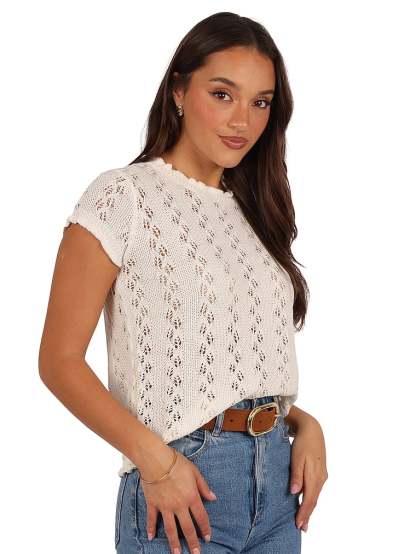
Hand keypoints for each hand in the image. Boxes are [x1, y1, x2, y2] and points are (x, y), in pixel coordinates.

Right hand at [139, 444, 216, 553]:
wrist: (156, 460)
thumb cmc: (177, 463)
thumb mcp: (195, 472)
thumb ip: (203, 486)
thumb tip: (213, 498)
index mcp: (191, 497)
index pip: (201, 517)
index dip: (205, 529)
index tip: (207, 538)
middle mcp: (179, 505)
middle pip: (187, 528)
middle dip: (192, 542)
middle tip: (195, 553)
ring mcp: (165, 506)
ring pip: (170, 529)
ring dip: (174, 543)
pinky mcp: (153, 504)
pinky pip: (152, 519)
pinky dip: (151, 528)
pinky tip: (151, 537)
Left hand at [289, 416, 327, 532]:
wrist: (313, 430)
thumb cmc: (303, 443)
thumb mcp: (296, 457)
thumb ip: (296, 475)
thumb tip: (295, 493)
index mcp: (314, 476)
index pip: (309, 499)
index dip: (304, 513)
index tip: (299, 525)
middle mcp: (321, 478)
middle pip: (314, 500)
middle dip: (308, 515)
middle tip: (302, 528)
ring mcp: (322, 476)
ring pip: (316, 495)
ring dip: (310, 508)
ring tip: (304, 520)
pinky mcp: (321, 472)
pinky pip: (316, 489)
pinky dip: (311, 498)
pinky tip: (307, 502)